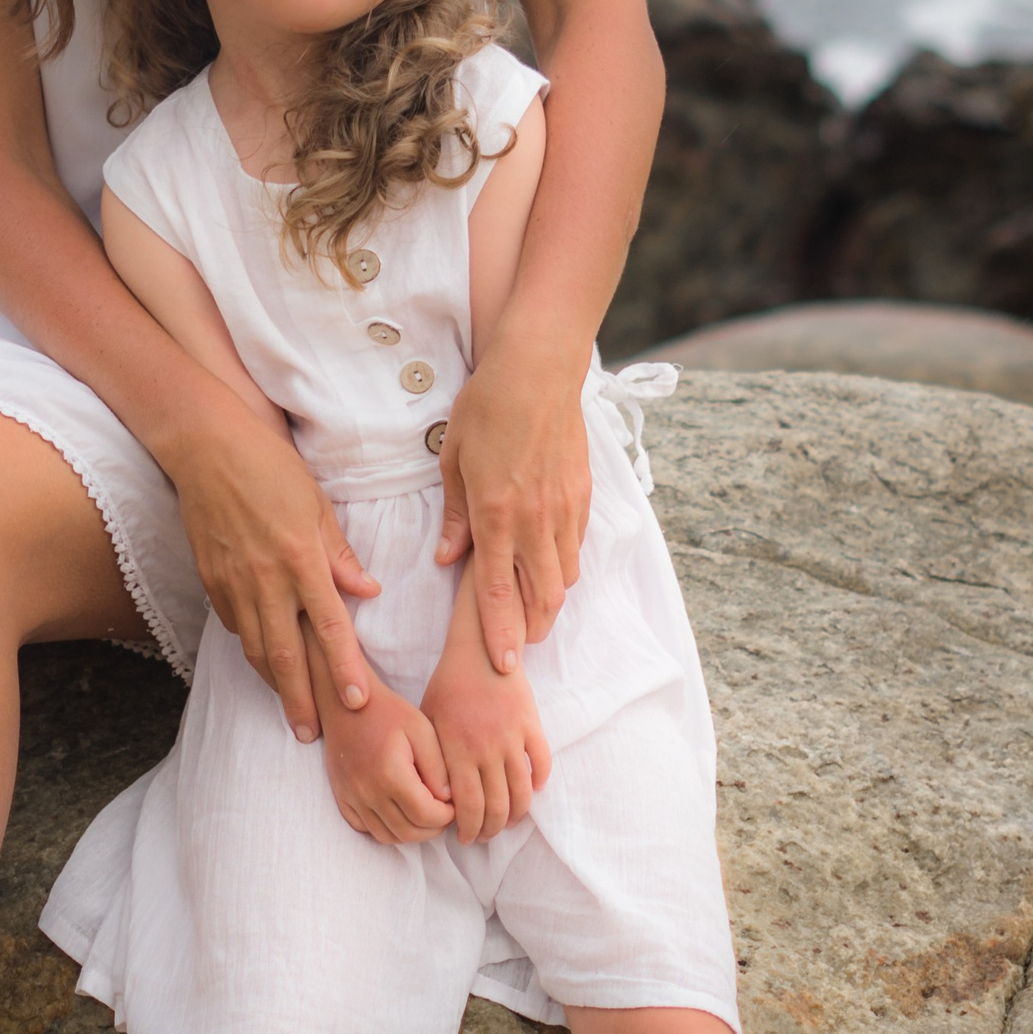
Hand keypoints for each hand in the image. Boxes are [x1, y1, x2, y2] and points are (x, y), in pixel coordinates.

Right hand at [167, 396, 377, 742]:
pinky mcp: (211, 581)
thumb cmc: (270, 467)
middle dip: (302, 700)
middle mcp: (267, 579)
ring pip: (255, 648)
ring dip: (274, 685)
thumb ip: (340, 553)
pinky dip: (250, 649)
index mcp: (301, 558)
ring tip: (291, 712)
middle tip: (313, 734)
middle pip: (286, 655)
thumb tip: (368, 589)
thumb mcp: (317, 504)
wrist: (206, 448)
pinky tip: (263, 664)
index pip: (329, 627)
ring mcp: (234, 583)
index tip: (358, 703)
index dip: (344, 669)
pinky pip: (233, 626)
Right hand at [324, 686, 454, 846]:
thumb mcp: (422, 730)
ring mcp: (352, 798)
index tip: (455, 805)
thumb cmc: (388, 712)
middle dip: (433, 829)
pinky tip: (401, 813)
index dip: (446, 817)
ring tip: (426, 815)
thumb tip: (448, 799)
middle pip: (408, 832)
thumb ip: (438, 767)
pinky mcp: (343, 799)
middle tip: (444, 813)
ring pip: (388, 836)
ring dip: (412, 833)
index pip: (425, 815)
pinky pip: (367, 830)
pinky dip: (388, 829)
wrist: (345, 705)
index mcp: (390, 773)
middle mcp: (367, 791)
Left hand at [419, 653, 549, 842]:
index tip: (464, 837)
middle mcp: (486, 748)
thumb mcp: (428, 722)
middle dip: (490, 830)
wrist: (480, 649)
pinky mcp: (532, 725)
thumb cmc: (447, 685)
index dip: (468, 829)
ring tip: (507, 822)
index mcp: (458, 751)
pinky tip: (531, 792)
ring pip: (522, 792)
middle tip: (485, 836)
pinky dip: (539, 783)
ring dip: (515, 814)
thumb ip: (433, 761)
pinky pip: (542, 763)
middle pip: (496, 807)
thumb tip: (438, 800)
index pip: (467, 807)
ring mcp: (512, 738)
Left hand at [434, 329, 591, 673]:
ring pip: (566, 577)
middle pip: (543, 597)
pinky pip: (577, 546)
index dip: (501, 634)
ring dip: (550, 601)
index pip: (500, 592)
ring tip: (533, 613)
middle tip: (516, 645)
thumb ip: (454, 515)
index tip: (503, 666)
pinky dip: (564, 565)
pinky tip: (549, 564)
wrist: (539, 367)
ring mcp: (565, 509)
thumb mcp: (453, 458)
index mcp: (496, 514)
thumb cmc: (487, 406)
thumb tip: (448, 559)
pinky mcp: (583, 496)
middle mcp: (535, 520)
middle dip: (531, 629)